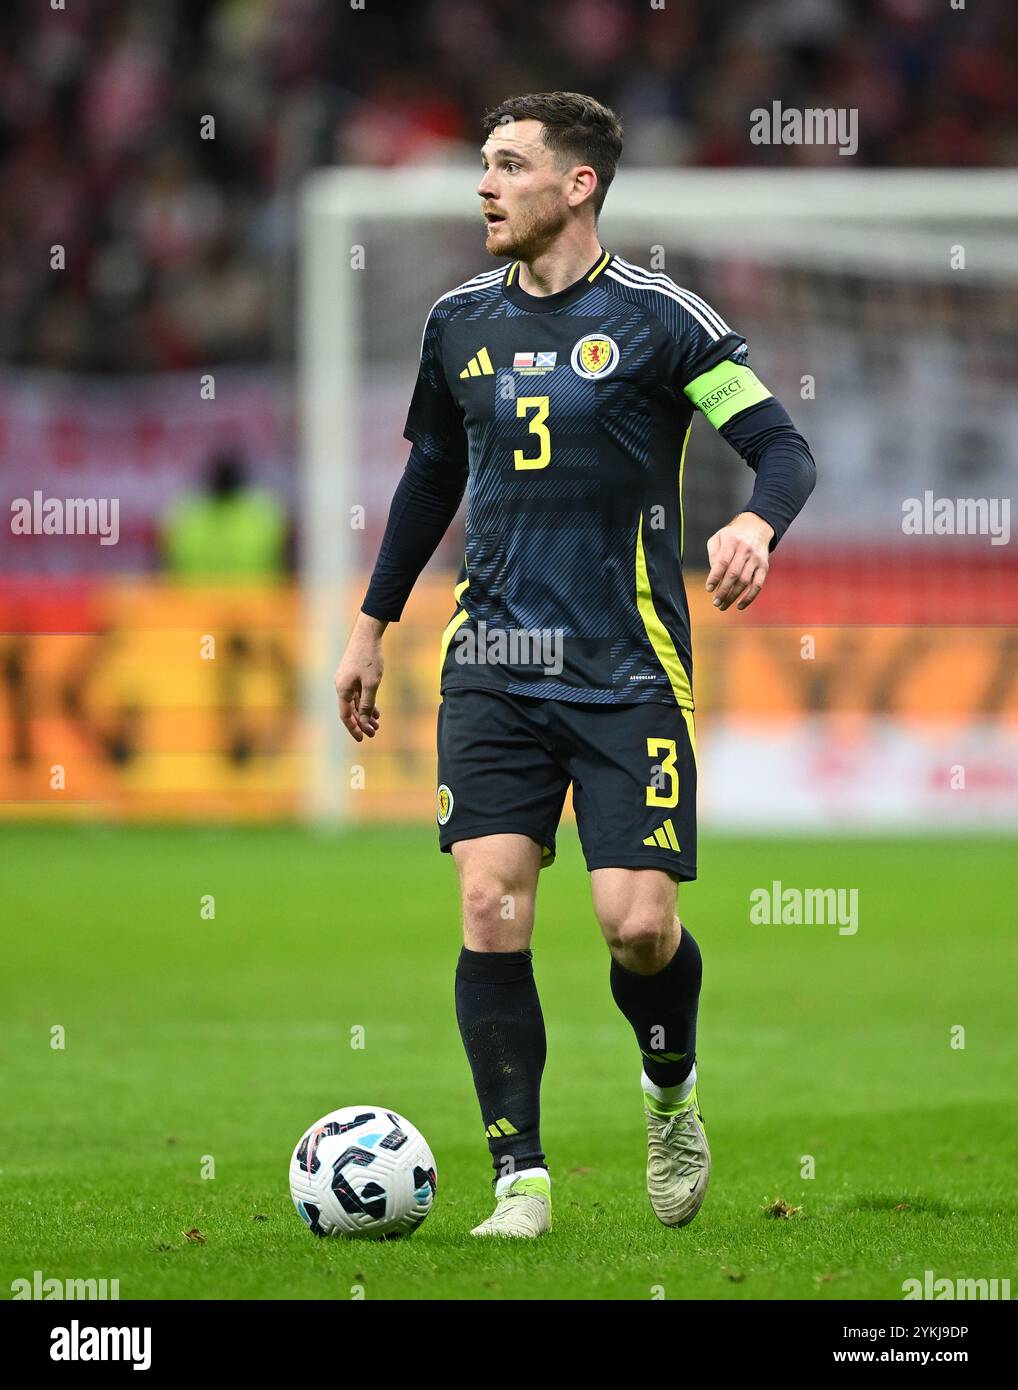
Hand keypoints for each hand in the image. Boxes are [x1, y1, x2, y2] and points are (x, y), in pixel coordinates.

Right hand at [335, 612, 385, 740]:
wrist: (367, 633)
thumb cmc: (369, 658)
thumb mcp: (371, 684)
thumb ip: (367, 704)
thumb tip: (364, 721)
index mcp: (342, 689)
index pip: (346, 716)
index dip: (354, 728)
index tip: (362, 739)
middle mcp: (341, 686)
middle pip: (351, 710)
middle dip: (362, 723)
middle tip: (374, 733)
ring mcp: (347, 679)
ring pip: (356, 702)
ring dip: (366, 713)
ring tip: (378, 724)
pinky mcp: (353, 674)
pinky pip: (358, 693)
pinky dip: (367, 702)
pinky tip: (376, 710)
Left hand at [705, 512, 773, 611]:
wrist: (757, 527)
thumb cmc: (732, 536)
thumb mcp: (718, 537)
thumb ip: (713, 554)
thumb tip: (714, 575)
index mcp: (732, 541)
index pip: (722, 561)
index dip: (715, 576)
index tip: (709, 588)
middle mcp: (745, 549)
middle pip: (733, 574)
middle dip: (723, 591)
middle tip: (715, 602)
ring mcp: (756, 559)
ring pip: (745, 581)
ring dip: (733, 596)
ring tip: (722, 606)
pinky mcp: (764, 566)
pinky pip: (758, 585)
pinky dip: (749, 597)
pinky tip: (740, 606)